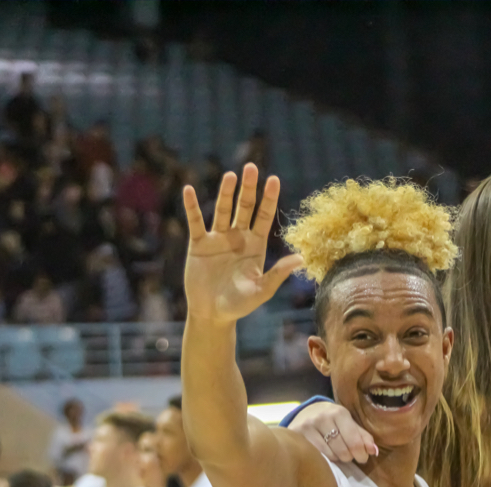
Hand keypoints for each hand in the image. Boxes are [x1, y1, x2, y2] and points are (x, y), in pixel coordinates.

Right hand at [182, 163, 303, 324]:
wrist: (212, 315)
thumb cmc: (240, 305)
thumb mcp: (262, 289)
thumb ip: (279, 273)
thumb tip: (302, 258)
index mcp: (256, 245)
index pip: (264, 216)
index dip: (269, 198)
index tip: (274, 179)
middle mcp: (238, 237)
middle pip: (244, 207)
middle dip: (248, 188)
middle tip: (251, 167)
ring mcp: (218, 239)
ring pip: (222, 210)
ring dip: (226, 193)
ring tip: (230, 175)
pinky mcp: (199, 245)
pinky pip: (195, 222)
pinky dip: (192, 206)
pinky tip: (189, 190)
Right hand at [288, 402, 377, 463]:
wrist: (306, 412)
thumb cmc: (332, 420)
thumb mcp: (348, 423)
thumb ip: (362, 436)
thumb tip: (374, 451)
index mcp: (339, 413)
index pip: (354, 440)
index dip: (361, 453)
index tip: (362, 458)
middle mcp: (322, 417)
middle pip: (342, 450)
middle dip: (348, 457)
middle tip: (347, 456)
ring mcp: (308, 426)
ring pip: (329, 455)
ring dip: (336, 459)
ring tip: (335, 453)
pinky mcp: (296, 434)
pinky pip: (316, 456)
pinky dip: (323, 459)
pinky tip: (323, 454)